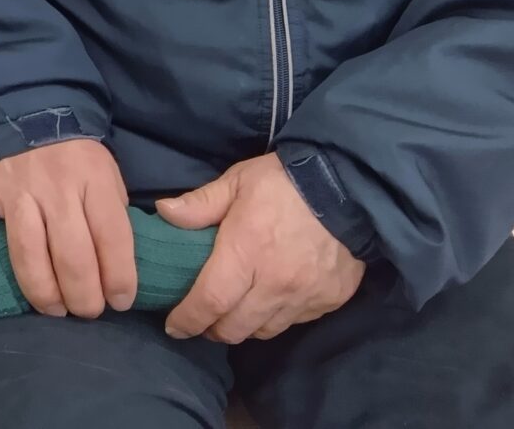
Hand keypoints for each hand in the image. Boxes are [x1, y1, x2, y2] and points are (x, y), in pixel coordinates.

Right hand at [0, 138, 136, 318]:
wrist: (29, 112)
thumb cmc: (77, 156)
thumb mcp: (109, 176)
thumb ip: (112, 216)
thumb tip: (118, 271)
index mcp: (93, 180)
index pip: (112, 238)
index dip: (119, 279)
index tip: (120, 302)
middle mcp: (54, 187)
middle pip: (71, 255)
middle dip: (83, 296)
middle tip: (86, 311)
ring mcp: (15, 190)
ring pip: (27, 252)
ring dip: (42, 292)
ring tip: (53, 310)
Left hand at [160, 153, 362, 342]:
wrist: (349, 188)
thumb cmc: (284, 182)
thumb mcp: (236, 182)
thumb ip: (199, 203)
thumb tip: (163, 212)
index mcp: (245, 252)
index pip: (209, 301)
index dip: (188, 319)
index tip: (173, 327)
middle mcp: (274, 283)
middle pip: (235, 328)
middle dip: (212, 330)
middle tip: (201, 321)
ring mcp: (304, 296)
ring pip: (264, 331)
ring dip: (243, 328)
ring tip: (232, 315)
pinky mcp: (328, 301)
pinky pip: (293, 322)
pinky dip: (275, 319)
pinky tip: (267, 303)